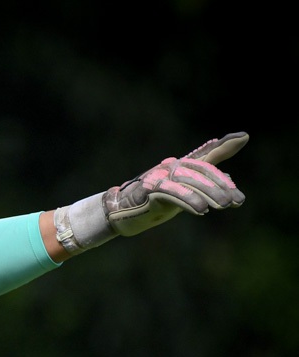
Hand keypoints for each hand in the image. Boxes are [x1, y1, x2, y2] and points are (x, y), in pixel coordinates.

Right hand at [103, 132, 248, 235]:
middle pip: (200, 171)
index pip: (204, 157)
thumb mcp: (182, 193)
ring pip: (188, 180)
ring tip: (224, 206)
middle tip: (237, 201)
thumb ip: (203, 184)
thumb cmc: (150, 203)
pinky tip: (201, 210)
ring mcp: (158, 177)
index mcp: (178, 168)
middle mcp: (169, 168)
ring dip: (208, 193)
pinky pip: (172, 193)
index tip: (243, 137)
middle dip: (221, 185)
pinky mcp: (148, 190)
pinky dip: (188, 200)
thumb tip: (230, 177)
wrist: (119, 213)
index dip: (222, 146)